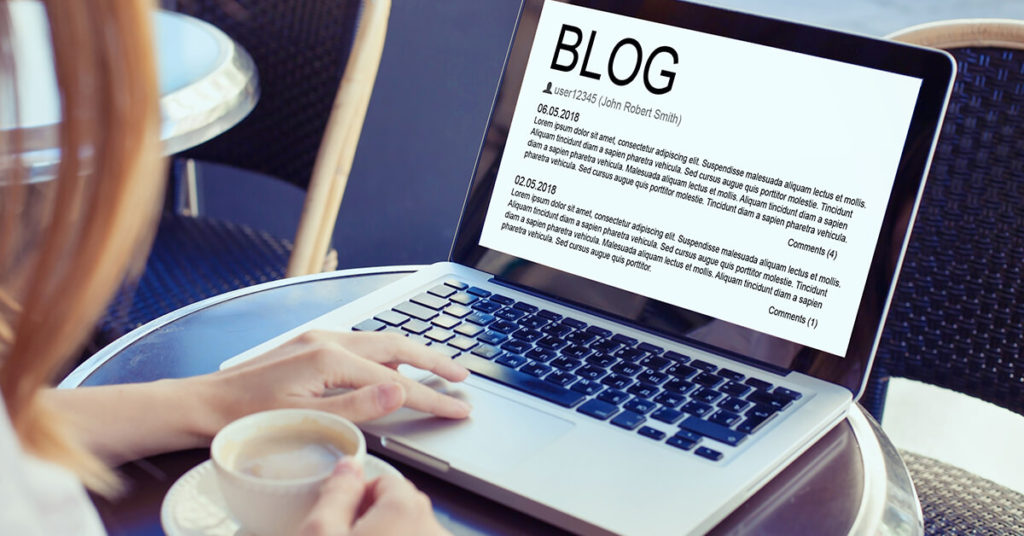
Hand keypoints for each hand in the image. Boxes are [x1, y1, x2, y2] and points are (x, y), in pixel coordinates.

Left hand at [201, 330, 471, 431]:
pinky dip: (385, 355)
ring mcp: (318, 339)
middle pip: (397, 345)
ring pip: (380, 342)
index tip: (459, 407)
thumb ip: (359, 406)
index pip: (397, 380)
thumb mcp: (307, 419)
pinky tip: (390, 366)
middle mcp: (327, 340)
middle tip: (462, 376)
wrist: (203, 403)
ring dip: (412, 354)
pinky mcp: (310, 345)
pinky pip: (360, 344)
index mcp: (330, 359)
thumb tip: (401, 388)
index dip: (432, 396)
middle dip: (433, 360)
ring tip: (437, 369)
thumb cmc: (247, 416)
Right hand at [298, 459, 450, 535]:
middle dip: (375, 520)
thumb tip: (348, 466)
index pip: (387, 482)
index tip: (341, 518)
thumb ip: (336, 494)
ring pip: (413, 531)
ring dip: (389, 535)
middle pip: (402, 508)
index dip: (358, 498)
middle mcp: (433, 529)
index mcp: (406, 510)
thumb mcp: (319, 535)